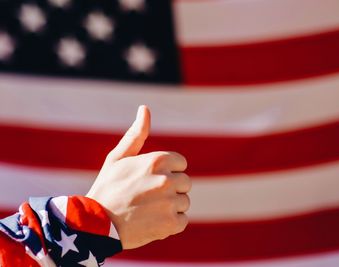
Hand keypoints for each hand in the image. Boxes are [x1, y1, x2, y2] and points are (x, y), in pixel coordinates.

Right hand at [86, 105, 191, 248]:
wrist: (95, 226)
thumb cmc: (107, 188)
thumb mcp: (118, 157)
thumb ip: (136, 134)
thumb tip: (144, 108)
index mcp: (158, 160)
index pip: (181, 164)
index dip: (167, 172)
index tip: (150, 180)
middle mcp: (167, 179)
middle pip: (185, 183)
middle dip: (170, 189)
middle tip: (147, 197)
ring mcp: (170, 202)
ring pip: (183, 202)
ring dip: (170, 207)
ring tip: (147, 211)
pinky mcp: (171, 223)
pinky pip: (182, 221)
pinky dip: (170, 224)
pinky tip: (152, 223)